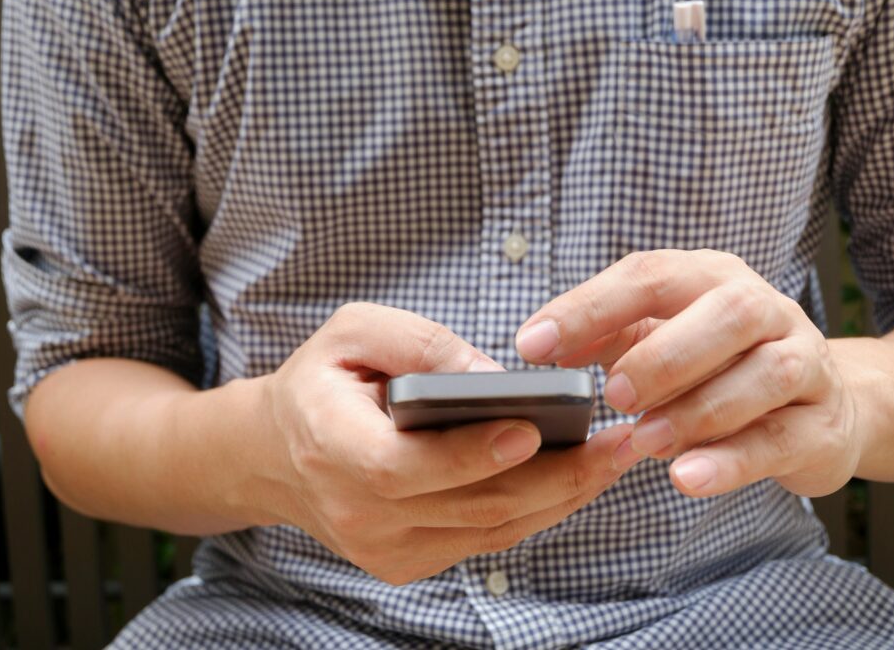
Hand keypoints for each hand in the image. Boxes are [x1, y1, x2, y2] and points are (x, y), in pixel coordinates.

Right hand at [254, 302, 641, 584]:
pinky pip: (483, 540)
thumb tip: (493, 377)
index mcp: (329, 446)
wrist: (278, 454)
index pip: (401, 467)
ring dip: (558, 497)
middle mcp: (356, 512)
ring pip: (488, 530)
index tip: (530, 430)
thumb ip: (418, 344)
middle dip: (551, 479)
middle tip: (615, 443)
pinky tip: (573, 478)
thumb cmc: (320, 382)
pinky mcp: (406, 562)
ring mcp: (382, 548)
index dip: (466, 455)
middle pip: (465, 507)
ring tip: (613, 457)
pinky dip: (533, 510)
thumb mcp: (351, 332)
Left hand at [515, 250, 858, 497]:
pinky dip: (731, 460)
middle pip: (727, 314)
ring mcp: (806, 363)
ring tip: (644, 440)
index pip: (650, 276)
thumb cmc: (716, 365)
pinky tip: (686, 476)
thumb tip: (541, 346)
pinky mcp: (823, 425)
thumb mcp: (656, 339)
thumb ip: (604, 337)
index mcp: (711, 277)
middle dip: (663, 355)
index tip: (532, 345)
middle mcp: (765, 309)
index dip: (588, 308)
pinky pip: (783, 439)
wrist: (819, 406)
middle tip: (613, 396)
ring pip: (766, 375)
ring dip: (698, 409)